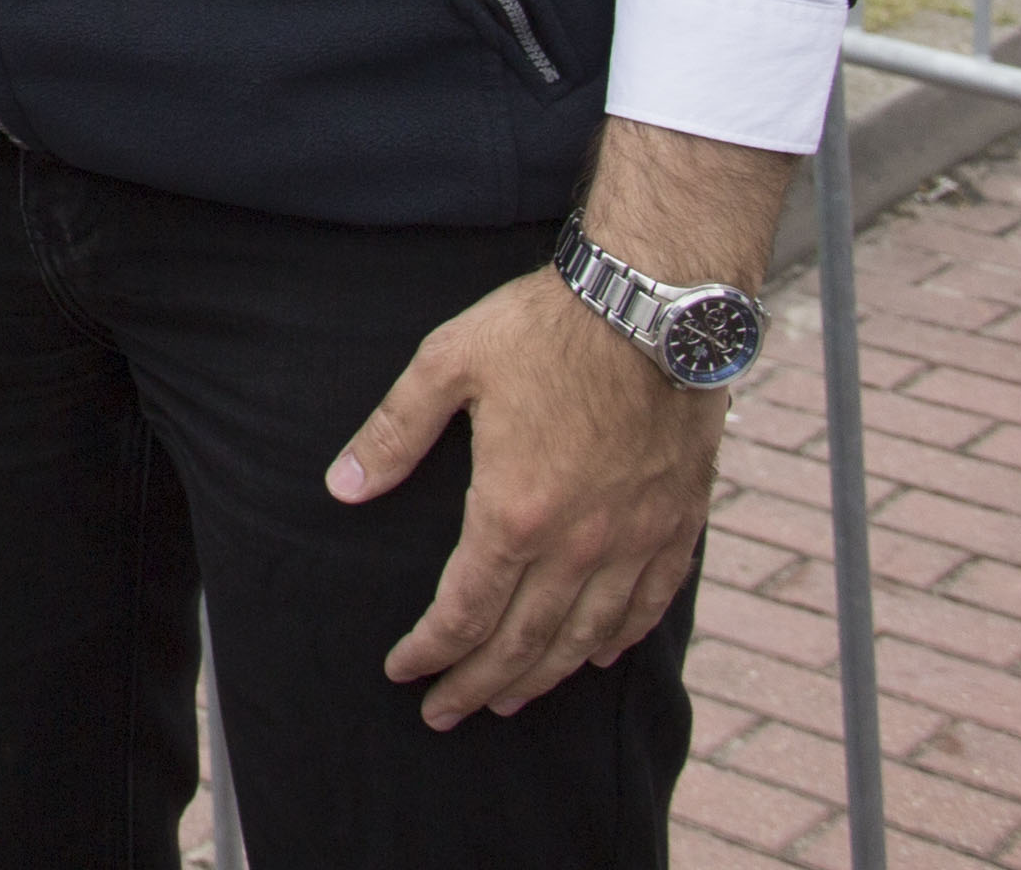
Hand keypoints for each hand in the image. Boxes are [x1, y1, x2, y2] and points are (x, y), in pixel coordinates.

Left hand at [332, 269, 727, 725]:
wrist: (653, 305)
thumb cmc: (544, 328)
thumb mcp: (448, 366)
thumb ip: (394, 433)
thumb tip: (343, 487)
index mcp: (513, 512)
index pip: (464, 612)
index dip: (430, 652)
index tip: (404, 673)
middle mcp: (578, 544)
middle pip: (523, 642)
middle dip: (478, 685)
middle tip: (446, 715)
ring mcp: (634, 539)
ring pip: (586, 637)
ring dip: (544, 677)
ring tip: (511, 700)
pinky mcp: (677, 523)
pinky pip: (648, 604)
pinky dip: (620, 639)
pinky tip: (599, 656)